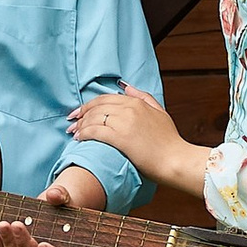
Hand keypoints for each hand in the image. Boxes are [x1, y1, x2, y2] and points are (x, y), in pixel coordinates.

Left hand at [0, 162, 106, 246]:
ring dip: (9, 241)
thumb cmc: (61, 207)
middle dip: (24, 242)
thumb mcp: (65, 199)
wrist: (49, 209)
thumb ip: (61, 196)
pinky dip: (1, 245)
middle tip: (17, 225)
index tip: (43, 245)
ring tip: (2, 225)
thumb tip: (53, 195)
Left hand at [71, 88, 207, 200]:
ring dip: (80, 125)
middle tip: (71, 123)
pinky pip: (95, 131)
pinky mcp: (120, 138)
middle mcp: (129, 109)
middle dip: (81, 114)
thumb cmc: (169, 142)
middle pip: (97, 107)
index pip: (105, 98)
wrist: (175, 160)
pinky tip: (79, 139)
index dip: (89, 105)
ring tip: (74, 133)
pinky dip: (84, 134)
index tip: (79, 113)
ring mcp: (124, 122)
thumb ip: (143, 97)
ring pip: (94, 118)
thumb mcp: (159, 112)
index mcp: (137, 102)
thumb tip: (126, 86)